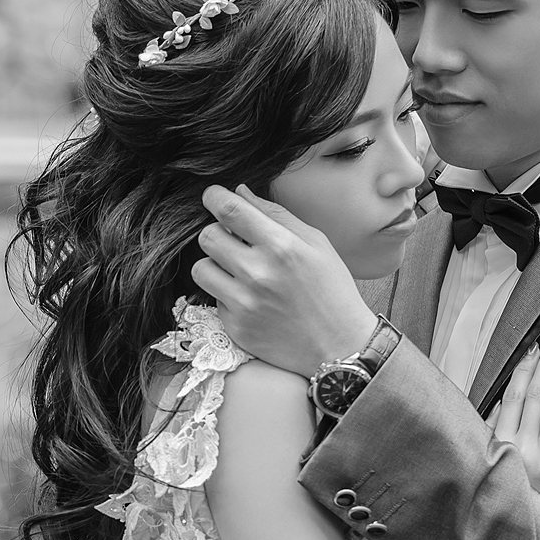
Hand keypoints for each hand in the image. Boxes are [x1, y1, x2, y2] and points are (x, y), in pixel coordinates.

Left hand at [191, 185, 377, 377]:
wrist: (339, 347)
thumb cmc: (332, 290)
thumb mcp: (316, 243)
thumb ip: (276, 215)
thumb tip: (239, 192)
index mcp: (281, 247)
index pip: (230, 210)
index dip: (214, 197)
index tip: (212, 196)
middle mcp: (258, 274)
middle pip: (207, 237)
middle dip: (217, 233)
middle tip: (234, 241)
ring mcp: (244, 303)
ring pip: (200, 268)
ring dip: (215, 265)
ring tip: (239, 270)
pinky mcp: (235, 326)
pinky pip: (213, 298)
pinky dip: (227, 294)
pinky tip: (252, 299)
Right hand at [489, 329, 539, 508]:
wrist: (525, 538)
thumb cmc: (503, 497)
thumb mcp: (487, 465)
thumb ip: (491, 434)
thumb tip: (503, 402)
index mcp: (497, 445)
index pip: (513, 397)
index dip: (524, 369)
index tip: (533, 346)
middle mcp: (519, 449)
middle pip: (535, 395)